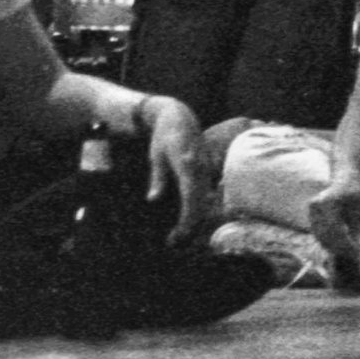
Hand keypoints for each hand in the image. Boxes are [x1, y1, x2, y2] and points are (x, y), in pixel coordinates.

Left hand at [138, 96, 211, 244]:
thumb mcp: (156, 156)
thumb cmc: (163, 136)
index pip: (191, 197)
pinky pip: (204, 192)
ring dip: (194, 219)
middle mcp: (200, 168)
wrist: (177, 116)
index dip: (187, 218)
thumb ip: (158, 178)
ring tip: (178, 236)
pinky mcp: (206, 169)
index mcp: (187, 165)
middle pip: (201, 203)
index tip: (179, 235)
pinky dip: (197, 208)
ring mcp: (206, 168)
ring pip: (205, 199)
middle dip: (191, 225)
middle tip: (174, 243)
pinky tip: (186, 218)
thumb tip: (153, 199)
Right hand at [307, 172, 359, 269]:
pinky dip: (329, 241)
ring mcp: (312, 210)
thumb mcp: (357, 207)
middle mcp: (316, 205)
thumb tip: (354, 246)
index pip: (335, 229)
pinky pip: (319, 233)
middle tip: (354, 256)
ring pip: (321, 236)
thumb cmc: (355, 190)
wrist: (348, 176)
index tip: (356, 252)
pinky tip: (340, 246)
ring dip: (334, 246)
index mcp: (328, 201)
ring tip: (349, 252)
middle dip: (340, 247)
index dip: (345, 243)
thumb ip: (353, 226)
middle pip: (326, 234)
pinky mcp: (312, 215)